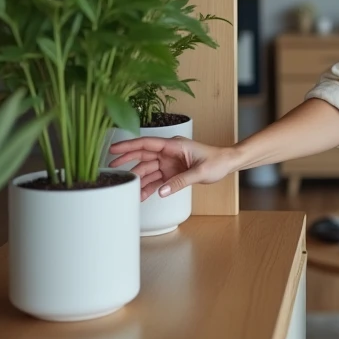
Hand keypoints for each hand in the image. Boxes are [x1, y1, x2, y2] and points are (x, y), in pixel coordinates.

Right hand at [108, 136, 237, 201]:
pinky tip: (140, 195)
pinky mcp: (172, 172)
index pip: (147, 143)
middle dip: (127, 162)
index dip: (128, 145)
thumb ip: (180, 182)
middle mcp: (169, 153)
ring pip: (148, 170)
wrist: (227, 164)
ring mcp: (169, 162)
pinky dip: (148, 187)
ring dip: (139, 181)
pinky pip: (156, 179)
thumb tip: (161, 191)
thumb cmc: (217, 161)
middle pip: (143, 156)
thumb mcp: (200, 172)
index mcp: (174, 145)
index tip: (114, 149)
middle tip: (111, 170)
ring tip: (128, 191)